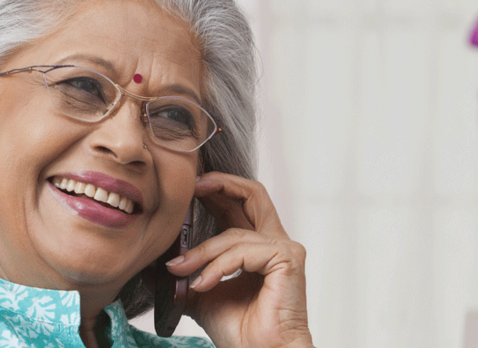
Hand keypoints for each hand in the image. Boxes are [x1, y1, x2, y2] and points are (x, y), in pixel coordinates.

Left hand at [165, 172, 313, 347]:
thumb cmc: (242, 330)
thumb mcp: (203, 294)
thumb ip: (189, 273)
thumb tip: (155, 262)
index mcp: (259, 245)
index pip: (239, 204)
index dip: (216, 190)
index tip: (188, 189)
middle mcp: (275, 241)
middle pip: (253, 194)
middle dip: (221, 184)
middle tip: (192, 187)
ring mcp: (284, 248)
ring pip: (235, 232)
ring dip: (202, 251)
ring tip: (180, 270)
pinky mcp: (287, 259)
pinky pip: (243, 252)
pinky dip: (218, 266)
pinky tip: (203, 284)